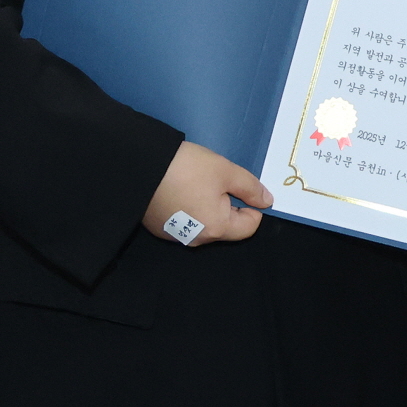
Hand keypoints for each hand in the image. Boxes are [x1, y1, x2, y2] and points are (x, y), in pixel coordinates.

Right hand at [141, 139, 272, 246]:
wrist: (139, 167)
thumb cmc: (187, 168)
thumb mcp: (225, 171)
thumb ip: (250, 188)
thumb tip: (267, 202)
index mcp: (216, 229)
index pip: (249, 227)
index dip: (252, 206)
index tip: (241, 186)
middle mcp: (196, 240)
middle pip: (226, 226)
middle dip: (228, 204)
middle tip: (217, 180)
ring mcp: (175, 236)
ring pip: (205, 224)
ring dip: (208, 206)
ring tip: (197, 182)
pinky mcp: (159, 228)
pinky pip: (185, 222)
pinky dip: (189, 208)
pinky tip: (181, 189)